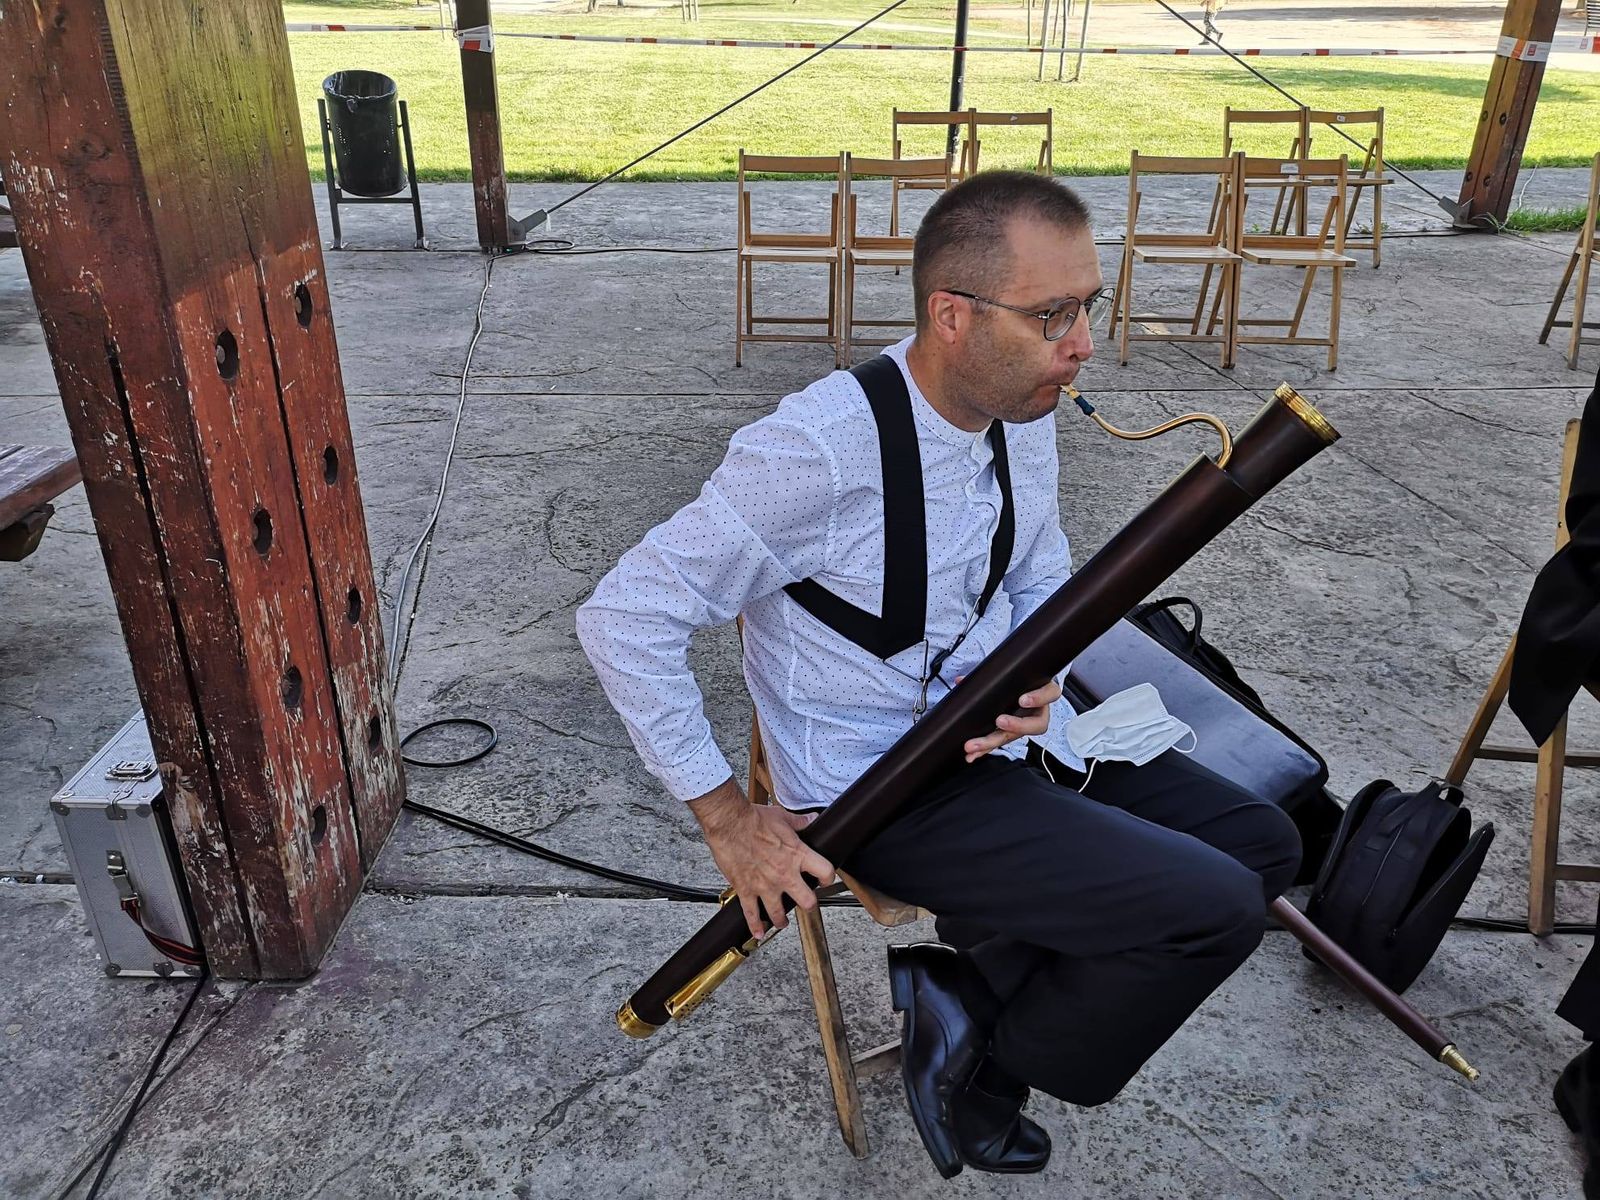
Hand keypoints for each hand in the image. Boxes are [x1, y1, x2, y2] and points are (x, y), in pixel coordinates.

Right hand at [687, 777, 836, 941]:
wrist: (729, 823)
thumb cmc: (754, 819)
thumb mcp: (782, 817)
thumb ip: (799, 821)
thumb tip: (812, 819)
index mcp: (797, 855)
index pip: (825, 871)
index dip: (828, 877)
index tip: (825, 879)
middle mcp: (784, 874)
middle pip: (807, 901)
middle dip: (808, 904)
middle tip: (805, 903)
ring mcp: (765, 885)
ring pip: (779, 914)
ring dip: (781, 920)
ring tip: (781, 921)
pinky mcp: (746, 890)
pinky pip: (752, 915)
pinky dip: (754, 926)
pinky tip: (757, 933)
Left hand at [961, 678, 1062, 763]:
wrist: (1027, 691)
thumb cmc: (1022, 681)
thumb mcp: (1013, 674)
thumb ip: (990, 675)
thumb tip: (961, 680)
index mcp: (1043, 692)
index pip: (1050, 694)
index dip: (1038, 698)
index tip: (1022, 700)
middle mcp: (1038, 712)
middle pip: (1034, 724)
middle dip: (1015, 725)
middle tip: (1000, 722)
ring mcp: (1026, 725)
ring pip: (1016, 737)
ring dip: (995, 741)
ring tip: (977, 745)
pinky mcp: (1013, 734)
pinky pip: (1002, 742)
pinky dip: (986, 749)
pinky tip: (973, 754)